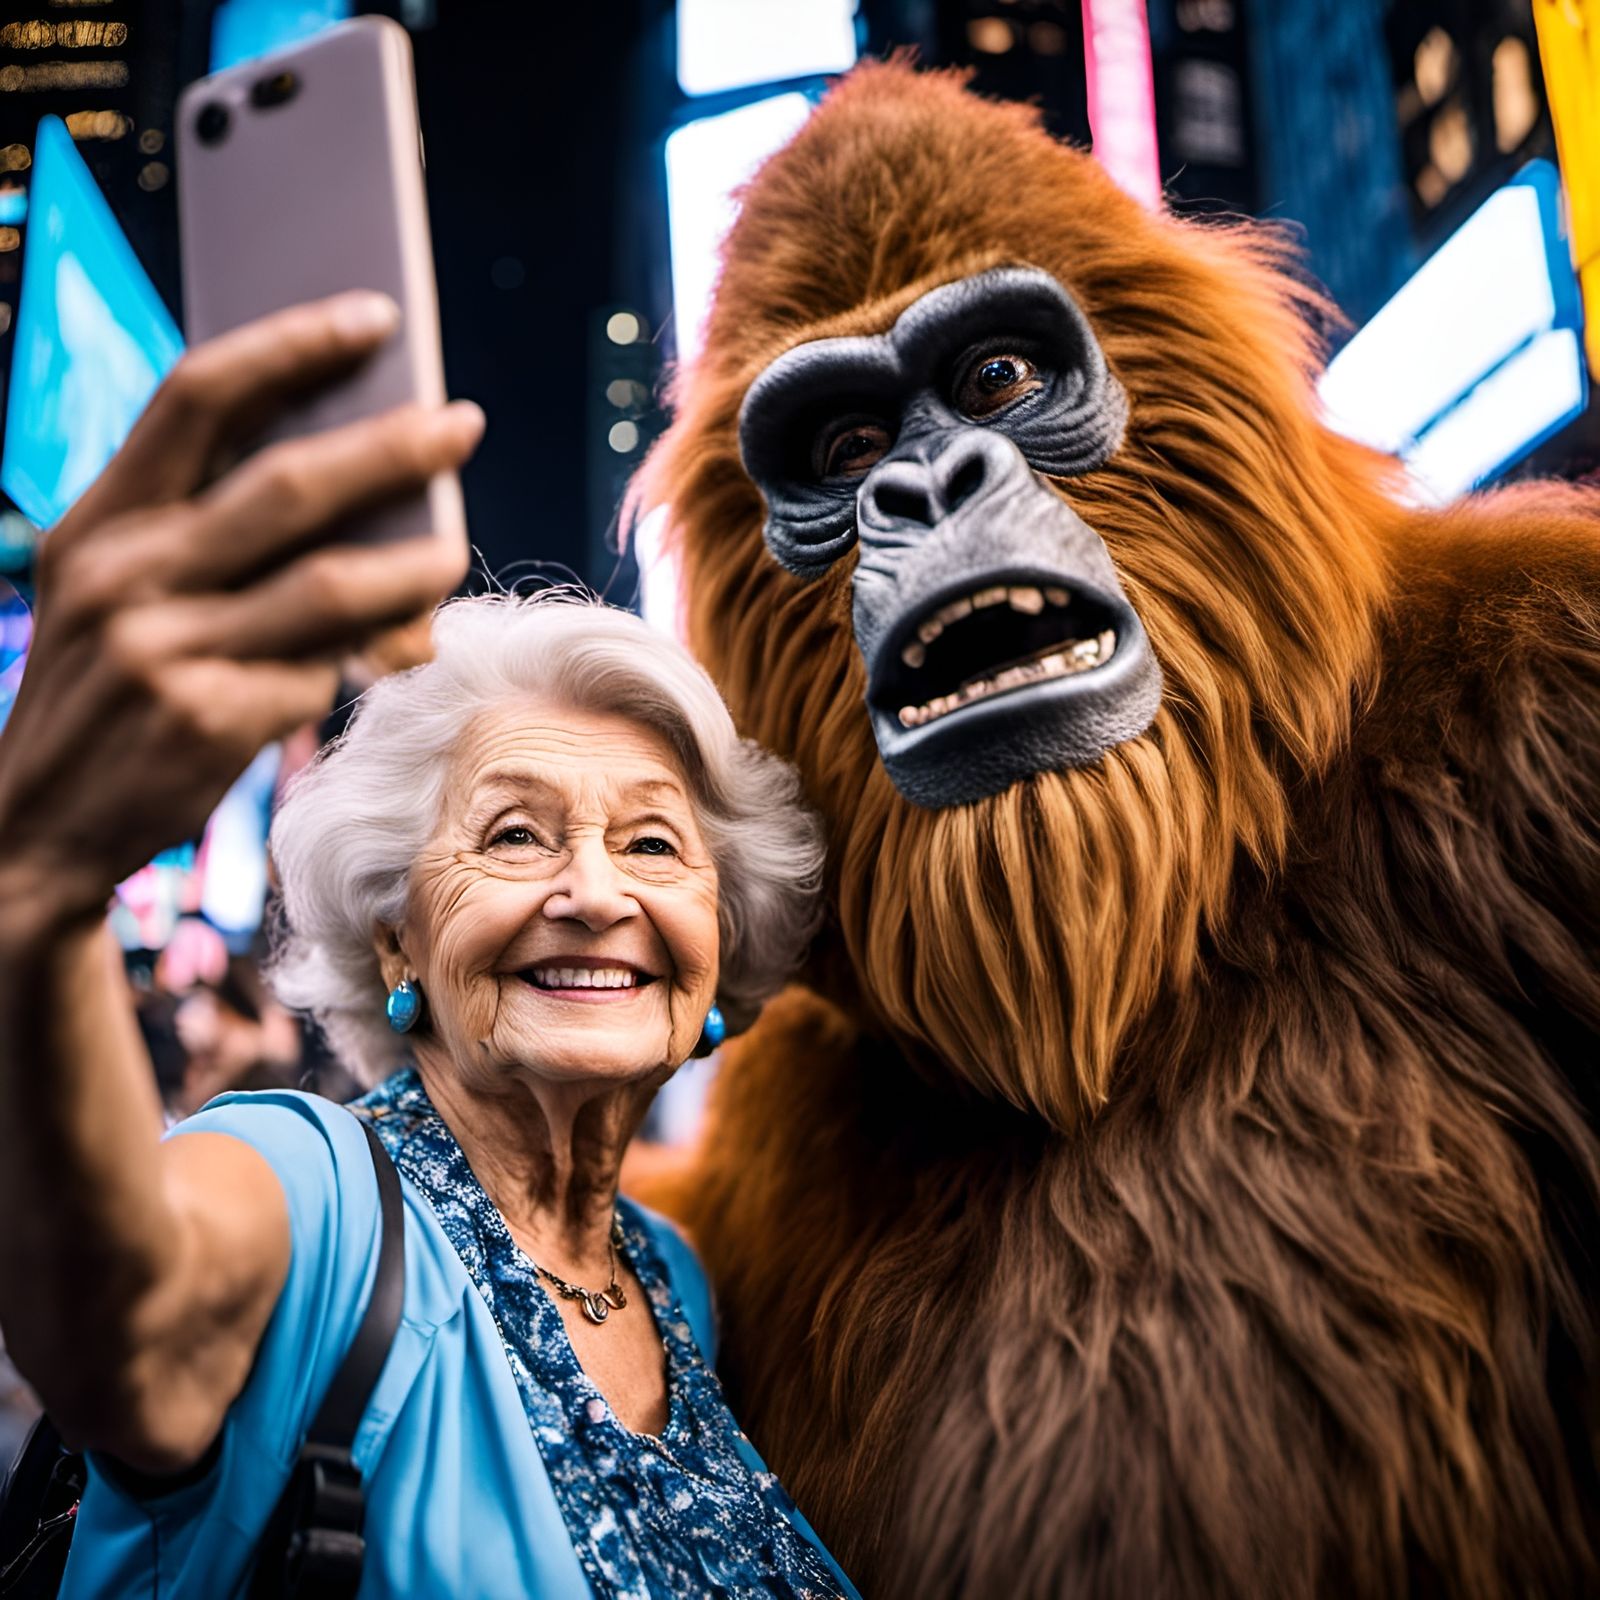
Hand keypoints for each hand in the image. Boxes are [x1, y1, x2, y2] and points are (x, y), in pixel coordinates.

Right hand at [0, 291, 483, 928]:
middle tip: (462, 421)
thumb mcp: (124, 597)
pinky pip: (320, 669)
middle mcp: (123, 573)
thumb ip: (212, 539)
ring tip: (453, 546)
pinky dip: (361, 655)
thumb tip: (359, 489)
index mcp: (99, 520)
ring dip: (413, 563)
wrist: (33, 825)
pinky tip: (392, 647)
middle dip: (392, 446)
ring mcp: (163, 649)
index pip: (199, 395)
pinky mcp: (209, 720)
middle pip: (287, 480)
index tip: (372, 315)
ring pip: (329, 582)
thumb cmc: (109, 690)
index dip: (292, 344)